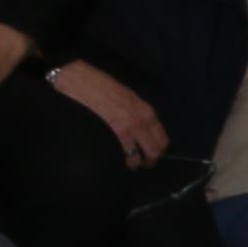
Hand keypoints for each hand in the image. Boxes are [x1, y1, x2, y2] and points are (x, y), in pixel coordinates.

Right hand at [49, 56, 165, 161]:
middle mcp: (144, 120)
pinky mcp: (120, 131)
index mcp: (147, 110)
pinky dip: (130, 162)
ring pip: (147, 155)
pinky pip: (131, 154)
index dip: (159, 149)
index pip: (162, 137)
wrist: (84, 82)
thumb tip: (141, 130)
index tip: (151, 154)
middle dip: (152, 160)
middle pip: (157, 149)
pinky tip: (126, 163)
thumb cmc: (103, 87)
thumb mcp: (128, 98)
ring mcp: (133, 127)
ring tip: (134, 164)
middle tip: (144, 163)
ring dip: (141, 163)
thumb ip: (137, 114)